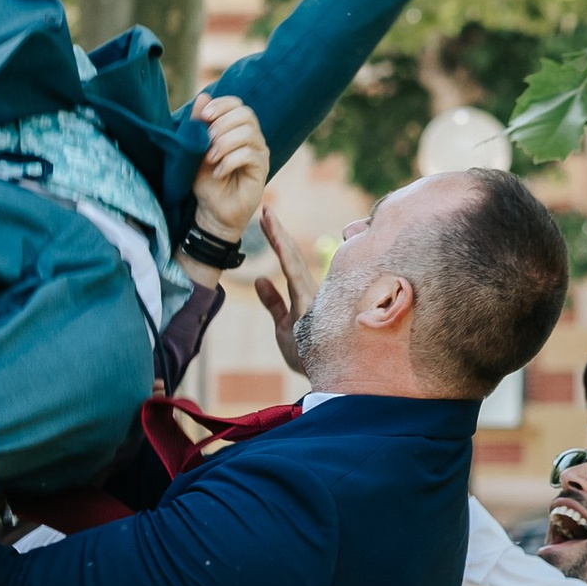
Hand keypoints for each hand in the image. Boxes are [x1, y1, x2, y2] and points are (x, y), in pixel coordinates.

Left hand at [187, 90, 266, 255]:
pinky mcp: (262, 169)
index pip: (237, 104)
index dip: (221, 105)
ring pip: (248, 133)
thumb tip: (203, 96)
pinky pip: (249, 155)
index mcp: (237, 129)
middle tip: (206, 144)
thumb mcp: (196, 150)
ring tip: (210, 160)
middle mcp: (252, 137)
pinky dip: (229, 161)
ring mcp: (259, 153)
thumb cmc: (205, 182)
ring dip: (224, 144)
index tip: (205, 116)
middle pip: (245, 114)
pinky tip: (219, 172)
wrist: (212, 211)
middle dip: (221, 125)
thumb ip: (198, 125)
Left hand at [252, 193, 320, 376]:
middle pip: (291, 255)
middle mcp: (311, 290)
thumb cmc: (308, 354)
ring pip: (293, 262)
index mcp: (304, 294)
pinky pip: (296, 278)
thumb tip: (259, 279)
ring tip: (266, 217)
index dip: (277, 239)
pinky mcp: (310, 307)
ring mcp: (312, 297)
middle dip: (276, 231)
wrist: (327, 378)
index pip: (289, 261)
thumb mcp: (283, 326)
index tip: (265, 218)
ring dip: (279, 238)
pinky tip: (278, 243)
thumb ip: (273, 302)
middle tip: (264, 207)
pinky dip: (287, 259)